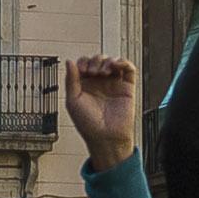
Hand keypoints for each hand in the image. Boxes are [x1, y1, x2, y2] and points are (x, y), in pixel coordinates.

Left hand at [63, 54, 141, 168]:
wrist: (105, 137)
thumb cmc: (88, 125)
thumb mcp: (72, 100)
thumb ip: (70, 80)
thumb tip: (70, 62)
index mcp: (85, 85)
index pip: (84, 64)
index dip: (83, 62)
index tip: (82, 70)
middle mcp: (99, 83)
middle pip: (98, 60)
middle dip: (95, 61)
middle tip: (93, 71)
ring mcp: (113, 84)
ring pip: (112, 61)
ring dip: (107, 61)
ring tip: (103, 72)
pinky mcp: (127, 87)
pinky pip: (129, 69)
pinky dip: (123, 62)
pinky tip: (116, 66)